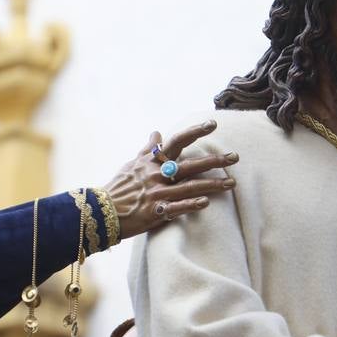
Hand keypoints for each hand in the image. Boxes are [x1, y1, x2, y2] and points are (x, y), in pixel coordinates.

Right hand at [100, 121, 238, 238]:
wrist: (100, 212)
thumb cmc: (118, 187)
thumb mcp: (131, 164)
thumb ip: (148, 150)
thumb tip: (157, 133)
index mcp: (152, 162)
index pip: (177, 142)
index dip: (195, 132)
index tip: (213, 124)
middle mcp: (156, 175)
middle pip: (190, 165)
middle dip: (214, 161)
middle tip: (235, 157)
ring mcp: (156, 194)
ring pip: (190, 187)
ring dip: (213, 185)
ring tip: (232, 183)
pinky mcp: (155, 212)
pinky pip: (176, 208)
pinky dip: (190, 205)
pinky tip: (206, 203)